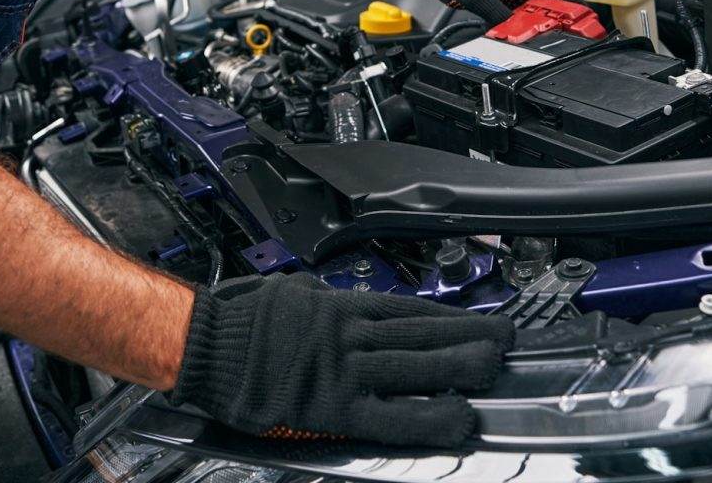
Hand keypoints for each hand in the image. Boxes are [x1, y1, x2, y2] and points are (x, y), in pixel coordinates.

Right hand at [168, 274, 513, 446]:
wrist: (206, 343)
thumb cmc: (239, 319)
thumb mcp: (288, 292)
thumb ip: (320, 298)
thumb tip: (332, 297)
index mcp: (340, 307)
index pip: (410, 309)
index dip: (450, 316)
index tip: (479, 318)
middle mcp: (350, 332)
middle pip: (422, 333)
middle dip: (468, 336)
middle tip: (505, 338)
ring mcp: (346, 368)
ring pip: (416, 365)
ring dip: (460, 366)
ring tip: (495, 368)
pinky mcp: (335, 406)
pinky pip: (392, 416)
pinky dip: (428, 417)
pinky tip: (458, 419)